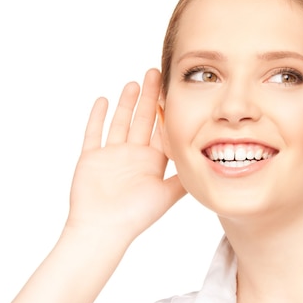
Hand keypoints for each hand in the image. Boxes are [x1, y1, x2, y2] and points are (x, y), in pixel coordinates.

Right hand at [66, 69, 185, 240]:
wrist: (103, 229)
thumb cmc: (135, 215)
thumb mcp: (167, 194)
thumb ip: (184, 177)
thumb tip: (211, 164)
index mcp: (151, 162)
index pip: (161, 130)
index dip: (167, 111)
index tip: (173, 90)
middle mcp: (133, 156)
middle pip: (143, 120)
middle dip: (149, 97)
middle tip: (156, 73)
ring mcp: (111, 156)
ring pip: (120, 122)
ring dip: (126, 103)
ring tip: (134, 82)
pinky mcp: (91, 158)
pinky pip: (94, 133)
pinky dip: (97, 117)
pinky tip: (103, 100)